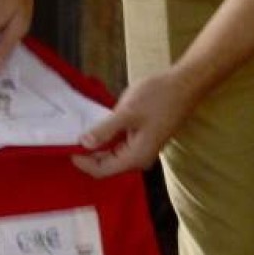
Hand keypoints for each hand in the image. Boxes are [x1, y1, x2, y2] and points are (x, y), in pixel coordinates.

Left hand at [73, 69, 199, 178]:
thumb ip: (105, 130)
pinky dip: (108, 137)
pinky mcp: (145, 138)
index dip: (82, 161)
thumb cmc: (159, 97)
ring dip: (98, 144)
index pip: (101, 170)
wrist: (185, 84)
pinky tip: (101, 123)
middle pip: (106, 164)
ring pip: (113, 154)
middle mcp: (140, 158)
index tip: (67, 145)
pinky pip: (121, 144)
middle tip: (71, 136)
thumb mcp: (127, 112)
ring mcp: (143, 148)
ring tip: (83, 128)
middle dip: (88, 153)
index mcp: (136, 157)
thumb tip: (84, 143)